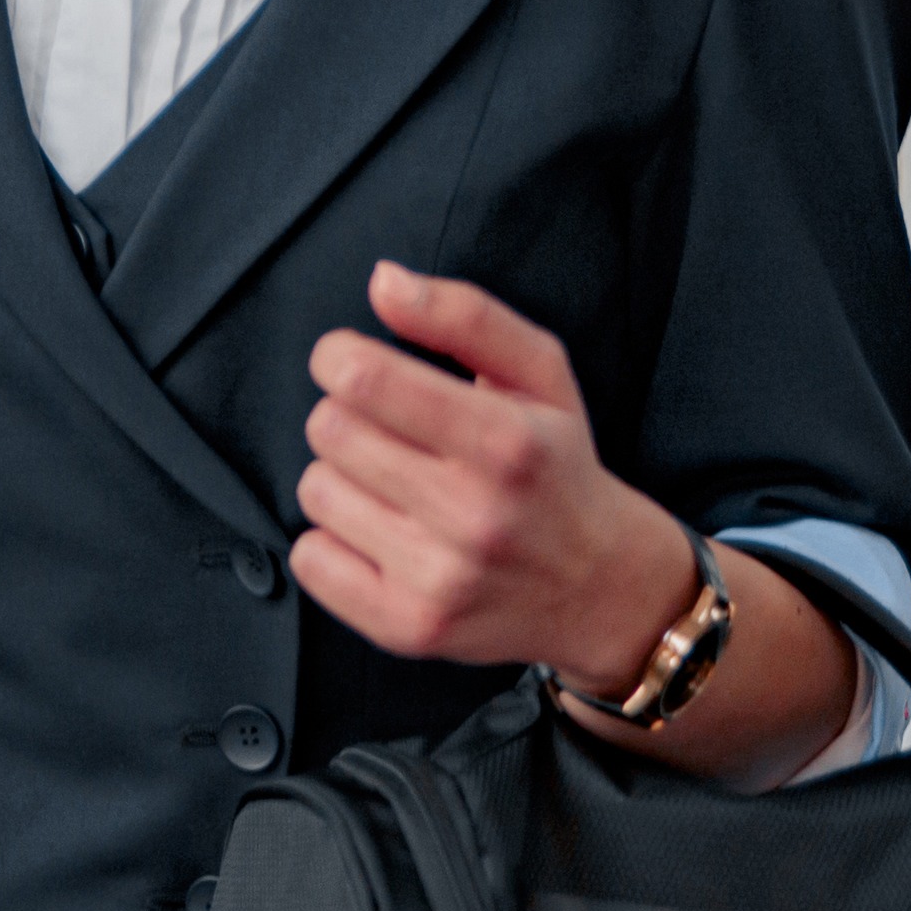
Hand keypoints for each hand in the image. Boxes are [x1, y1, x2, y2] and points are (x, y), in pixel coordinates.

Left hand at [291, 261, 699, 686]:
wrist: (601, 589)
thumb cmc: (558, 466)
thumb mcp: (541, 374)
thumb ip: (464, 316)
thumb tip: (382, 281)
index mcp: (507, 442)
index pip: (365, 380)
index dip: (338, 357)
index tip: (349, 362)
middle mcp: (475, 516)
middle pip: (331, 431)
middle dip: (346, 416)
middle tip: (388, 432)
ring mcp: (439, 580)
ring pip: (315, 491)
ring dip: (340, 477)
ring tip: (393, 486)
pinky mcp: (407, 628)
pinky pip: (310, 559)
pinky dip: (330, 540)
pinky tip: (380, 533)